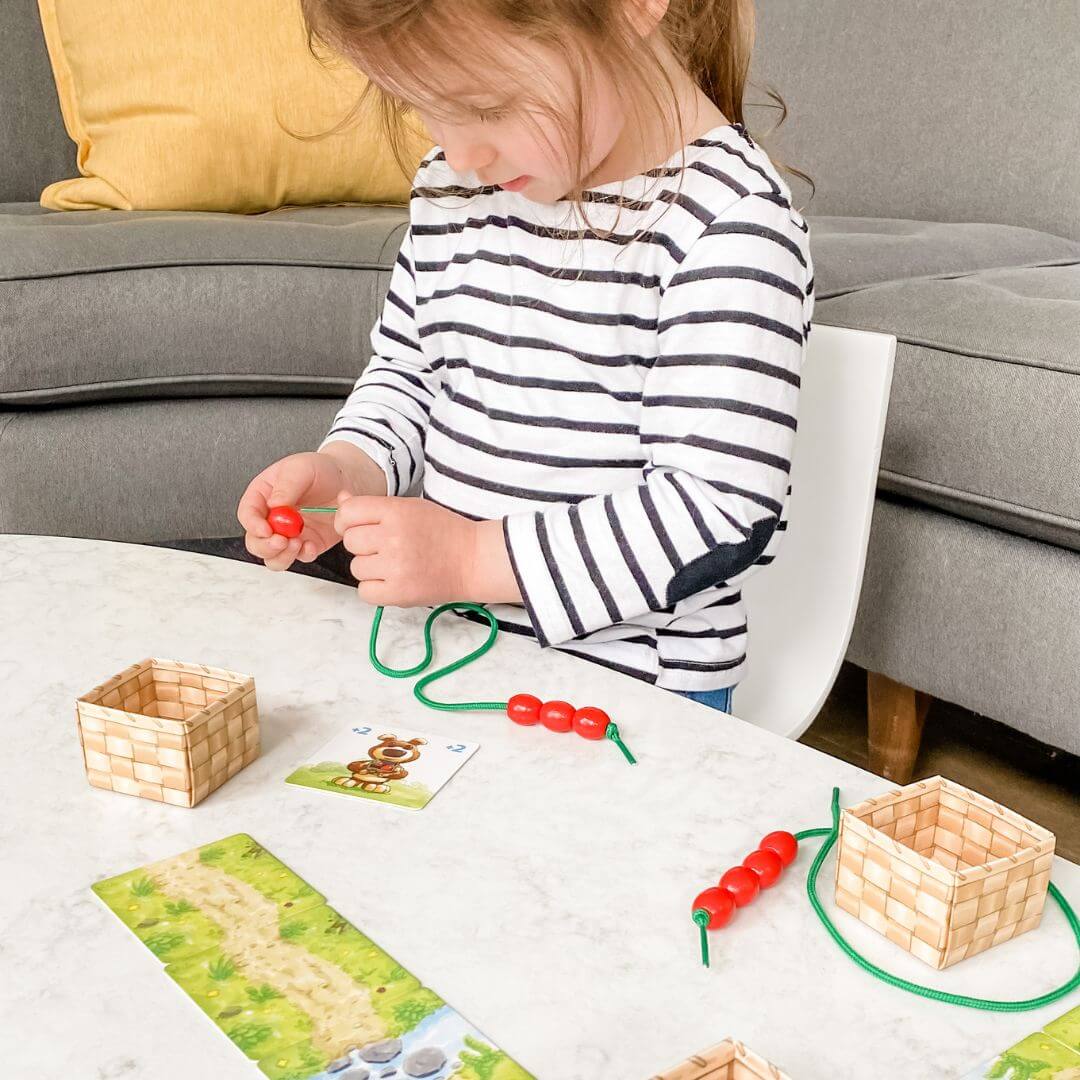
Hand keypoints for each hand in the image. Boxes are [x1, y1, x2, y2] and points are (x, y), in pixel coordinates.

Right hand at [237, 451, 352, 571]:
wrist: (344, 480)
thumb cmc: (318, 470)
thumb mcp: (300, 468)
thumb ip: (286, 486)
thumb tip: (275, 505)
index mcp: (262, 497)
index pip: (247, 515)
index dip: (253, 525)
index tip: (266, 530)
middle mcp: (271, 519)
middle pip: (255, 542)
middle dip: (266, 546)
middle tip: (282, 541)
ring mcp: (288, 535)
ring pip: (273, 557)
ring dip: (282, 556)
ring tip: (298, 542)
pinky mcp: (306, 544)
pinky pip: (300, 557)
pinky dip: (304, 555)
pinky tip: (311, 545)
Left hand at [334, 493, 480, 606]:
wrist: (474, 560)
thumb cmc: (445, 533)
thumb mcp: (411, 508)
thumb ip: (375, 506)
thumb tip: (342, 499)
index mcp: (397, 512)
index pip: (348, 513)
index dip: (347, 521)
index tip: (356, 527)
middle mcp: (394, 538)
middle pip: (350, 541)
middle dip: (364, 545)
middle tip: (386, 547)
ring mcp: (396, 567)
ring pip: (356, 567)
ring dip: (370, 568)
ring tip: (395, 564)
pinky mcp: (399, 593)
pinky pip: (364, 592)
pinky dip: (375, 589)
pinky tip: (393, 580)